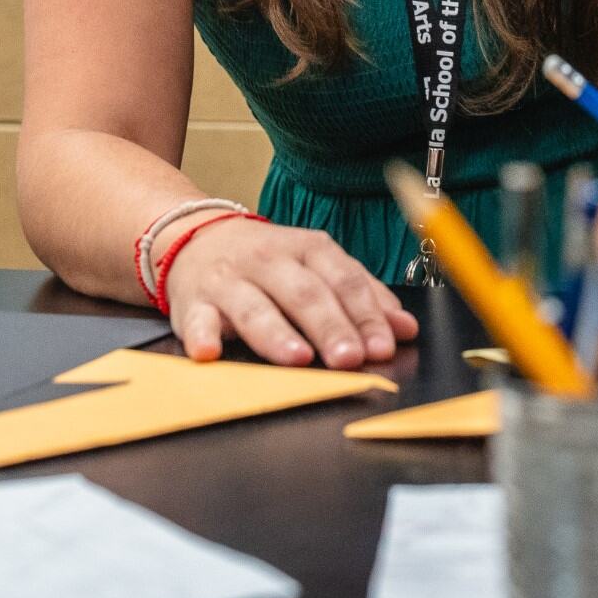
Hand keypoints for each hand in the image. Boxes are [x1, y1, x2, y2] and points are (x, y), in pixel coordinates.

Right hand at [162, 219, 417, 368]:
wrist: (196, 237)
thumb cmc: (269, 262)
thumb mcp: (318, 266)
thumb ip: (362, 296)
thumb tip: (404, 329)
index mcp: (308, 249)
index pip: (344, 281)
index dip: (366, 315)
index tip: (384, 346)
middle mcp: (269, 260)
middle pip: (305, 294)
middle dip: (330, 327)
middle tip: (350, 359)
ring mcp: (230, 280)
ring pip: (255, 307)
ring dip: (276, 334)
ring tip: (297, 358)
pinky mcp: (193, 302)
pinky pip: (197, 319)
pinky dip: (201, 335)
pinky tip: (209, 352)